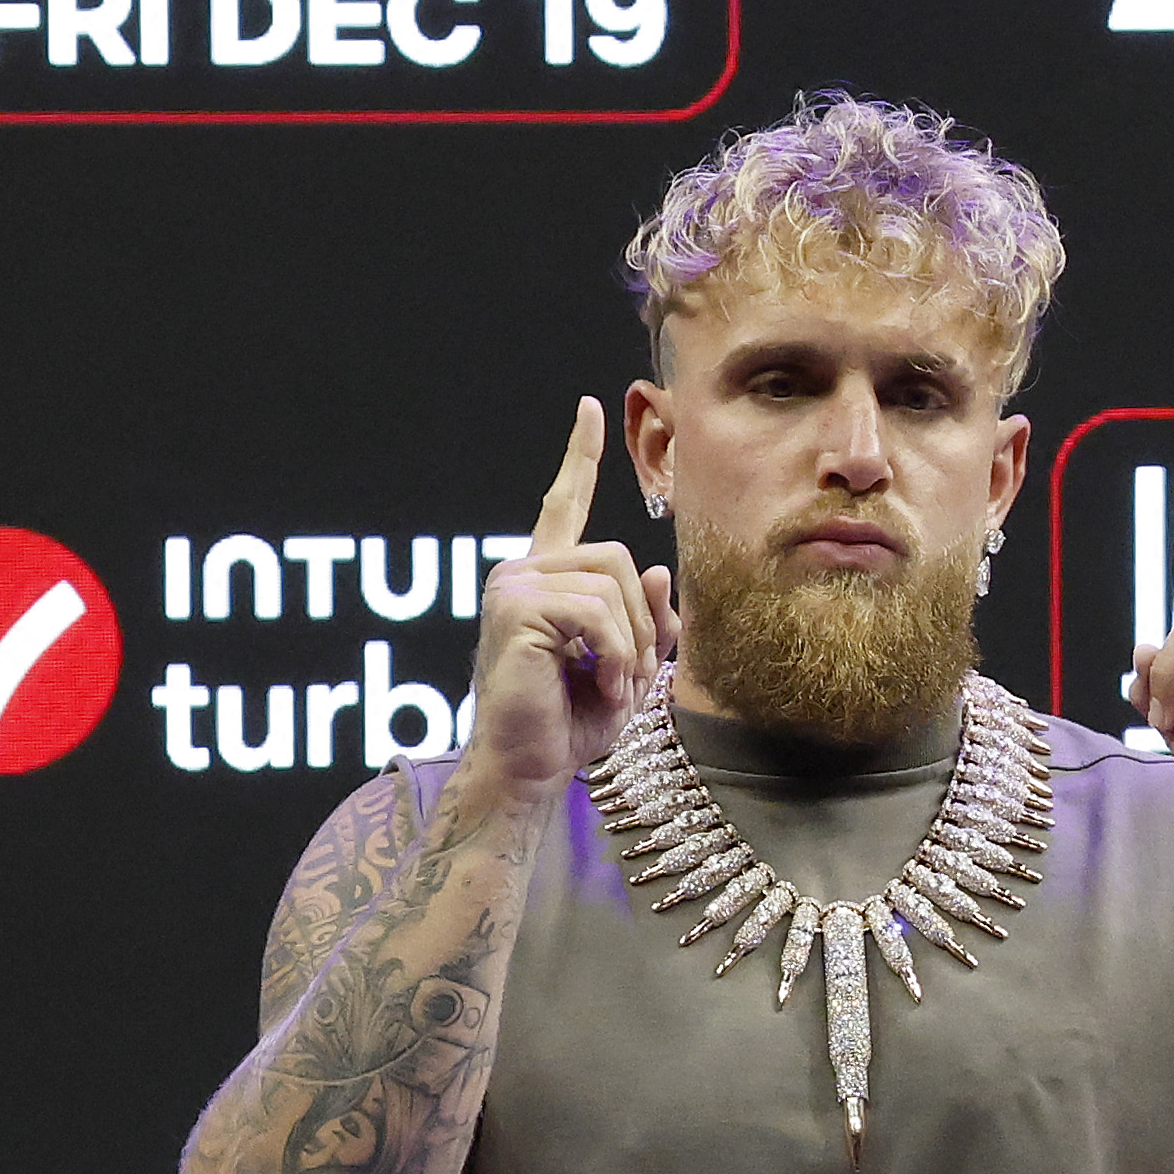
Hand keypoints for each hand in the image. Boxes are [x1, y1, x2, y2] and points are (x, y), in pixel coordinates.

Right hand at [459, 399, 675, 798]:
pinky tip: (595, 682)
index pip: (563, 506)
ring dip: (628, 644)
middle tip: (623, 675)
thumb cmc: (571, 724)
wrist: (529, 767)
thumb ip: (647, 620)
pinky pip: (599, 612)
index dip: (579, 456)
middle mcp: (522, 571)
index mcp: (545, 580)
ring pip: (615, 584)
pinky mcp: (517, 606)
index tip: (592, 407)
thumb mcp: (628, 669)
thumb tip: (659, 570)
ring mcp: (514, 584)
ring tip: (605, 682)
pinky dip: (614, 654)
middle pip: (621, 559)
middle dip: (641, 623)